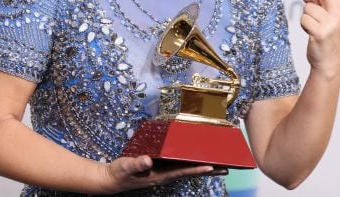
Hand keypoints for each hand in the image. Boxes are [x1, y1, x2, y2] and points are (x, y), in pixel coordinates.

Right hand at [100, 155, 226, 192]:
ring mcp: (164, 173)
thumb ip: (136, 163)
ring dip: (203, 167)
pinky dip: (191, 163)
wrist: (112, 179)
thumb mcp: (125, 166)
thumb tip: (148, 161)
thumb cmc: (120, 173)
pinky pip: (180, 165)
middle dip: (208, 170)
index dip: (197, 169)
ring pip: (187, 170)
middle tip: (226, 167)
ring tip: (219, 165)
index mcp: (159, 175)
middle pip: (190, 172)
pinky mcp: (161, 169)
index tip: (212, 166)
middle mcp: (165, 175)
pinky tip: (197, 159)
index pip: (182, 172)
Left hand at [300, 0, 339, 78]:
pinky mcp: (321, 31)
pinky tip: (312, 35)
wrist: (328, 61)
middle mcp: (339, 12)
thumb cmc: (324, 36)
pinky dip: (304, 26)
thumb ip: (315, 2)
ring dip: (307, 18)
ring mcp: (331, 22)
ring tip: (315, 29)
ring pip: (308, 7)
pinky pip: (304, 19)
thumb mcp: (322, 18)